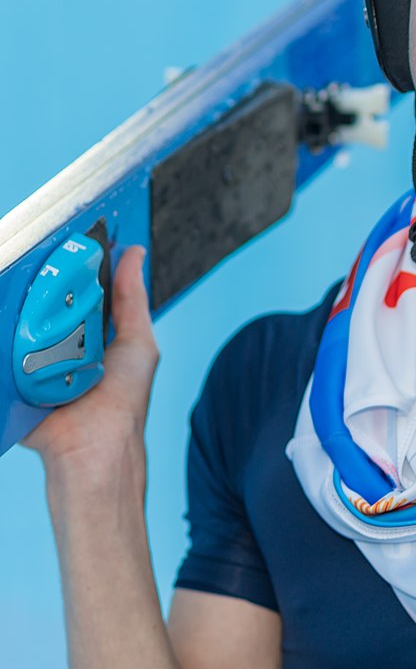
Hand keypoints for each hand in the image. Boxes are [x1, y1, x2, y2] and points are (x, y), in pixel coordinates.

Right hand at [22, 247, 158, 485]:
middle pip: (43, 302)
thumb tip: (134, 252)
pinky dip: (4, 332)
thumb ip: (133, 299)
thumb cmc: (123, 398)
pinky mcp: (10, 375)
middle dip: (40, 280)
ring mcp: (31, 358)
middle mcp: (58, 342)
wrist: (93, 448)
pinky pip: (2, 347)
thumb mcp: (136, 341)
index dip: (70, 265)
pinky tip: (5, 306)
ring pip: (17, 322)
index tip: (64, 233)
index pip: (74, 290)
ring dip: (18, 303)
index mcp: (87, 332)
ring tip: (17, 272)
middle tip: (36, 250)